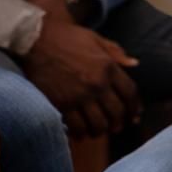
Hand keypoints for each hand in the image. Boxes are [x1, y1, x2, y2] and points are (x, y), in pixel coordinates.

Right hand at [19, 11, 141, 137]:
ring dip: (101, 131)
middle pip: (117, 112)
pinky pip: (76, 127)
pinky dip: (81, 133)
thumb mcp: (96, 39)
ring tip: (99, 131)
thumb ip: (116, 52)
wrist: (36, 39)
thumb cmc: (67, 37)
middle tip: (117, 127)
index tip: (134, 114)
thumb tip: (135, 63)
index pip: (130, 93)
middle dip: (120, 122)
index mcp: (108, 67)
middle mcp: (96, 84)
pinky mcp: (60, 104)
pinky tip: (81, 132)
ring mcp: (78, 96)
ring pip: (98, 124)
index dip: (134, 107)